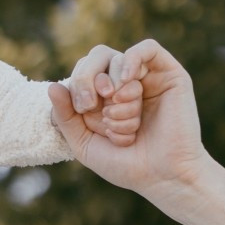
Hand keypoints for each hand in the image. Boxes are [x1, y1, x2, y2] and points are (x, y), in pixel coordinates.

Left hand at [49, 39, 206, 196]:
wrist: (162, 177)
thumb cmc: (125, 165)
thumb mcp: (84, 143)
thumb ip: (65, 117)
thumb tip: (53, 86)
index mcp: (105, 97)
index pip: (82, 71)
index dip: (77, 84)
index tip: (83, 110)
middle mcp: (126, 85)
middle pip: (98, 57)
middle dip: (87, 78)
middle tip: (91, 104)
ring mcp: (148, 78)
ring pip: (119, 58)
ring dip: (115, 89)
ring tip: (119, 114)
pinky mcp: (171, 75)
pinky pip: (147, 48)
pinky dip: (131, 59)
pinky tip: (125, 80)